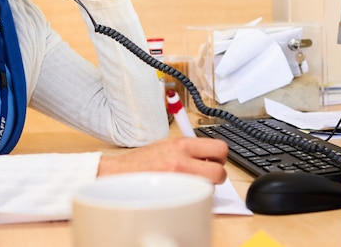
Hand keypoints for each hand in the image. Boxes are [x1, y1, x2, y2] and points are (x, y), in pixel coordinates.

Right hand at [97, 137, 228, 184]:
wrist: (120, 173)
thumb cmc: (141, 161)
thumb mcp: (166, 144)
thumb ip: (188, 148)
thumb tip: (207, 154)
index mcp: (181, 145)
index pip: (219, 148)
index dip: (220, 156)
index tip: (214, 159)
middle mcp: (182, 161)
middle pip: (221, 170)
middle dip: (218, 173)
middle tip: (208, 173)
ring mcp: (179, 179)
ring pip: (210, 186)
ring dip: (205, 185)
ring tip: (190, 181)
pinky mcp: (174, 194)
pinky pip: (196, 196)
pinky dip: (193, 194)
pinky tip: (183, 190)